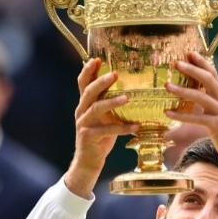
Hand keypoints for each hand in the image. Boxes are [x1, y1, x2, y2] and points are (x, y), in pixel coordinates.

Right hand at [65, 57, 137, 197]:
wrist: (89, 160)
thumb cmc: (100, 136)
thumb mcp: (103, 116)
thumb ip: (108, 102)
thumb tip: (127, 87)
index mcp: (84, 104)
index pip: (83, 83)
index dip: (87, 70)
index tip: (96, 59)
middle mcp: (81, 111)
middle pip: (88, 92)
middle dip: (101, 82)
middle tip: (114, 74)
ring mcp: (84, 124)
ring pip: (96, 109)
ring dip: (112, 102)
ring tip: (127, 98)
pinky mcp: (89, 137)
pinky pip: (107, 130)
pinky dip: (122, 128)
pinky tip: (135, 126)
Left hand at [164, 52, 217, 161]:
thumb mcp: (216, 111)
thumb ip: (207, 99)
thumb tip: (189, 89)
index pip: (213, 73)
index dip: (202, 62)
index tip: (188, 52)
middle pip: (208, 80)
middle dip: (192, 69)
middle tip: (176, 62)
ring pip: (201, 97)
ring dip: (183, 90)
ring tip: (167, 86)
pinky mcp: (217, 126)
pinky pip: (197, 118)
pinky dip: (181, 115)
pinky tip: (168, 113)